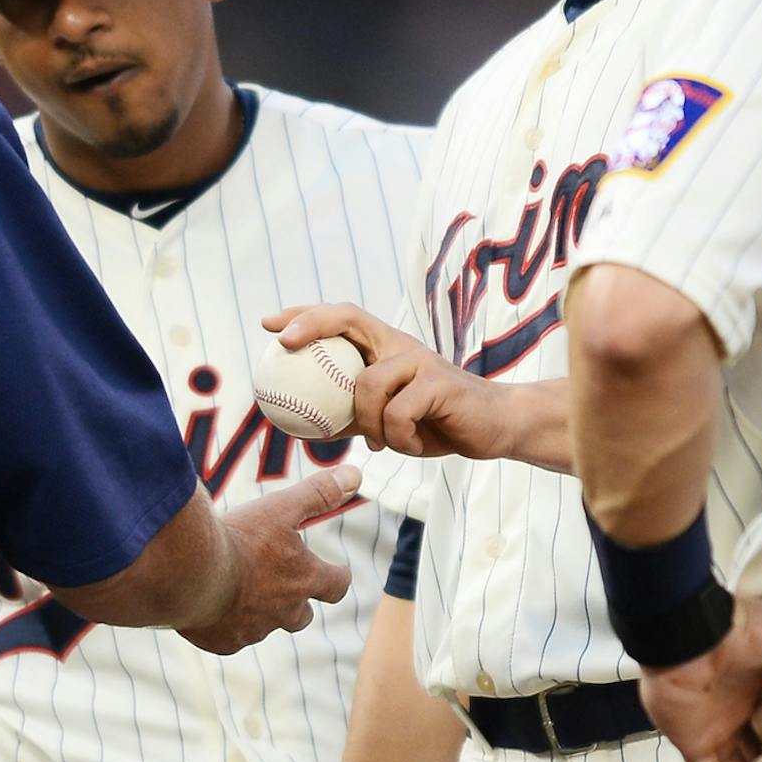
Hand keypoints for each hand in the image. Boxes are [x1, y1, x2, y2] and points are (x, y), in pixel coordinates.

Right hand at [182, 467, 358, 653]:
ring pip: (264, 627)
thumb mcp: (280, 508)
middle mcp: (285, 612)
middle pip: (303, 616)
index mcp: (304, 580)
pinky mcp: (224, 643)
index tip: (334, 570)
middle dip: (296, 603)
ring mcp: (254, 631)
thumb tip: (354, 474)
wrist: (188, 572)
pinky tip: (207, 604)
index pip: (337, 585)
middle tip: (279, 585)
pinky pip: (230, 638)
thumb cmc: (238, 539)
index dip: (336, 576)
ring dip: (256, 612)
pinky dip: (223, 624)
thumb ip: (318, 493)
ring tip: (234, 590)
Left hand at [265, 303, 513, 461]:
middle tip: (284, 343)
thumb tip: (301, 425)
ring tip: (381, 442)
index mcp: (386, 348)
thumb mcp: (385, 420)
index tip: (269, 325)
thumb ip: (349, 414)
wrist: (492, 428)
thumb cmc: (434, 422)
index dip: (305, 316)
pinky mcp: (441, 382)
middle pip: (351, 319)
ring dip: (367, 423)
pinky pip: (397, 414)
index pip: (342, 318)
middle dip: (312, 324)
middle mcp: (401, 345)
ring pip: (368, 385)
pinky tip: (411, 445)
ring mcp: (421, 360)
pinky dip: (396, 437)